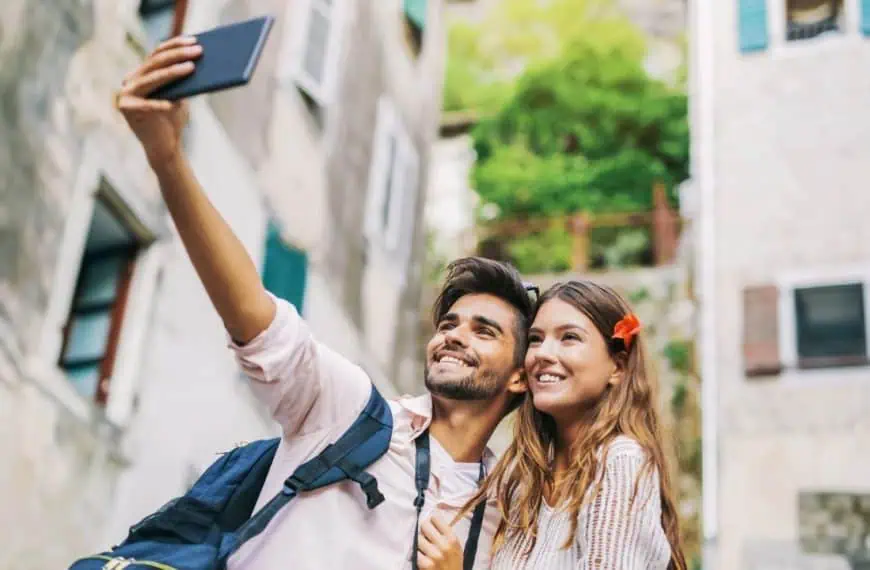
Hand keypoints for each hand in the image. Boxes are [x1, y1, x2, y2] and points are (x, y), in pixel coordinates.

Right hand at [116, 36, 201, 166]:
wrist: (164, 147)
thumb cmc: (174, 120)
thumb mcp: (180, 95)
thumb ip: (182, 79)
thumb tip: (197, 58)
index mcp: (143, 73)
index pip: (158, 53)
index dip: (176, 45)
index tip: (195, 41)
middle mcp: (132, 80)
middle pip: (155, 62)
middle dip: (178, 55)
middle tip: (198, 51)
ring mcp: (126, 93)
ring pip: (152, 78)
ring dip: (173, 73)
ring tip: (191, 67)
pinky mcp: (126, 108)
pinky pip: (146, 104)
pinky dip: (159, 104)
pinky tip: (172, 104)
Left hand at [417, 515, 462, 569]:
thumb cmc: (454, 562)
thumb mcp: (456, 546)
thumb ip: (446, 533)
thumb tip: (431, 518)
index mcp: (452, 539)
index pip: (436, 519)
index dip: (432, 520)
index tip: (431, 523)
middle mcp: (443, 545)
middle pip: (424, 526)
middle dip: (424, 529)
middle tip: (425, 533)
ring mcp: (433, 555)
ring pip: (418, 538)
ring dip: (420, 541)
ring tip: (425, 546)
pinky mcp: (425, 564)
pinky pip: (415, 551)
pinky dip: (418, 553)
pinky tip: (423, 555)